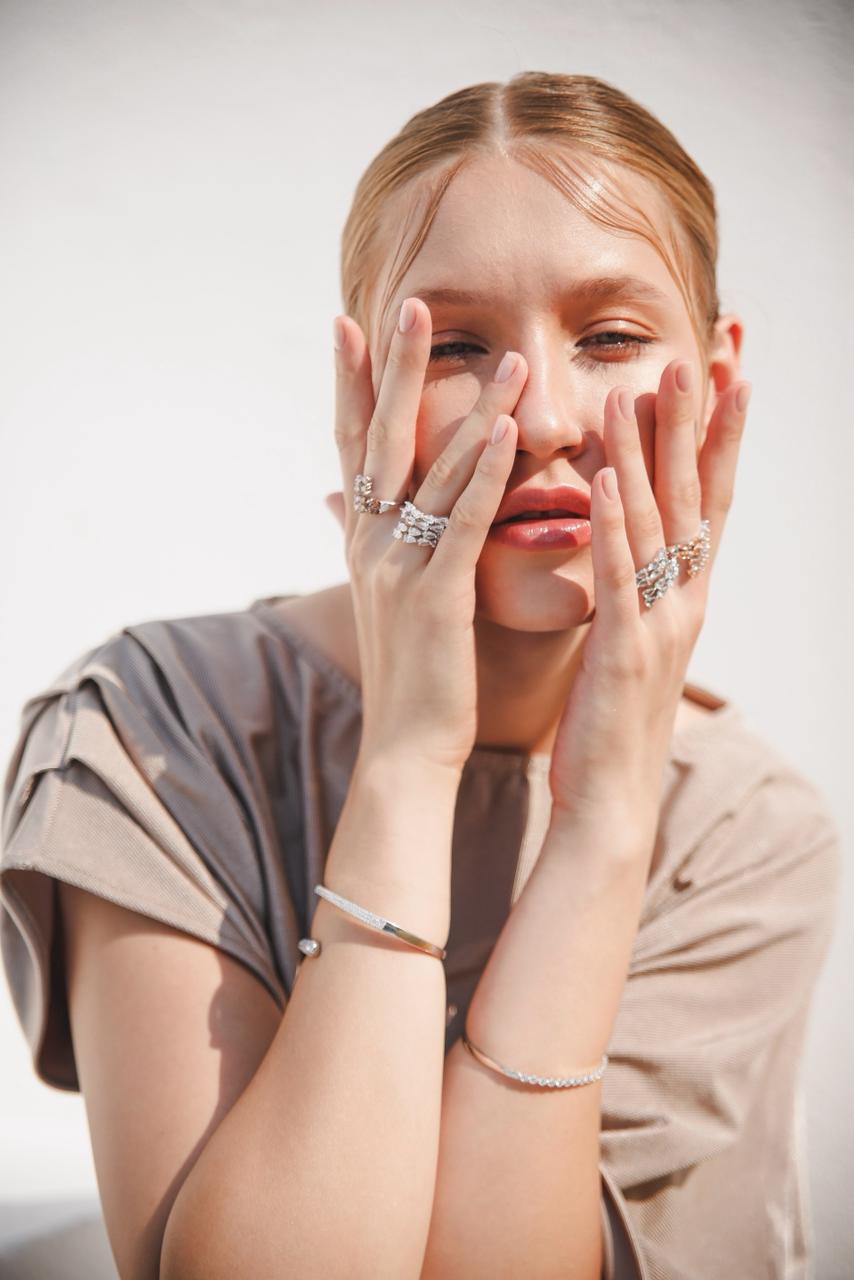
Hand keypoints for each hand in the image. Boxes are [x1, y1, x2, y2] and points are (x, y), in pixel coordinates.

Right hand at [333, 298, 523, 774]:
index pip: (354, 444)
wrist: (404, 746)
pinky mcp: (438, 596)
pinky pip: (464, 522)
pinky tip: (504, 432)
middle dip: (397, 369)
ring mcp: (401, 567)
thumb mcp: (383, 599)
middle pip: (382, 439)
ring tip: (506, 354)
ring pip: (436, 471)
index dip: (351, 382)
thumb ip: (372, 542)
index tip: (350, 322)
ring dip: (470, 407)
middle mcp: (372, 543)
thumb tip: (344, 504)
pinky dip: (483, 474)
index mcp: (364, 540)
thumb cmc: (408, 673)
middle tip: (411, 303)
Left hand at [547, 363, 750, 849]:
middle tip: (705, 351)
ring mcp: (660, 624)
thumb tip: (626, 541)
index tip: (728, 372)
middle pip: (698, 494)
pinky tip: (605, 473)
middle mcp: (684, 601)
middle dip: (702, 422)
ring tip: (647, 383)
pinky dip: (615, 520)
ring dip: (654, 450)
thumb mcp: (628, 643)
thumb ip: (632, 589)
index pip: (709, 499)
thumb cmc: (610, 721)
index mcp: (682, 596)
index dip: (722, 436)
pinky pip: (620, 572)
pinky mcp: (624, 650)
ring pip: (660, 521)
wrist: (609, 803)